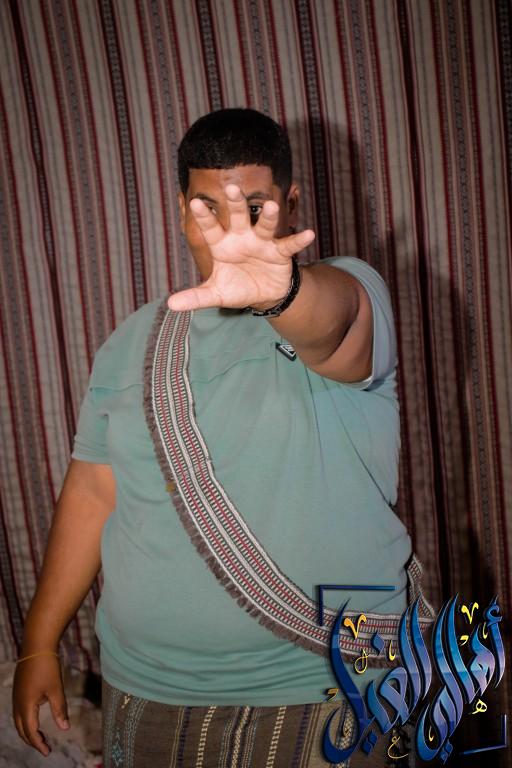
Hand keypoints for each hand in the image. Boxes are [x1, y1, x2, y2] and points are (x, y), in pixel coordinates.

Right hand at [12, 654, 69, 755]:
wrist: (36, 646)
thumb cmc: (47, 666)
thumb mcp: (56, 689)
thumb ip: (59, 710)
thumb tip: (65, 728)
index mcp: (26, 706)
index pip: (30, 732)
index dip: (39, 743)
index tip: (48, 752)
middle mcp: (17, 704)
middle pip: (21, 729)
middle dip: (32, 740)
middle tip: (45, 747)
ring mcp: (16, 697)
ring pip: (18, 721)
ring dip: (28, 731)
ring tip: (41, 737)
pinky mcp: (18, 690)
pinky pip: (18, 712)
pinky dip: (25, 721)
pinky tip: (35, 719)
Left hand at [168, 184, 314, 310]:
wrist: (264, 295)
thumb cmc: (236, 287)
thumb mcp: (216, 293)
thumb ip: (196, 297)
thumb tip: (171, 304)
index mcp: (222, 244)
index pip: (210, 228)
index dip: (204, 217)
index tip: (195, 202)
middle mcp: (241, 238)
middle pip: (238, 217)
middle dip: (236, 203)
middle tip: (232, 188)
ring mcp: (262, 243)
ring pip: (264, 226)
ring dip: (268, 217)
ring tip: (271, 205)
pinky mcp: (280, 253)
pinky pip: (290, 245)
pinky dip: (299, 240)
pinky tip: (309, 234)